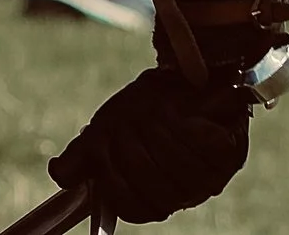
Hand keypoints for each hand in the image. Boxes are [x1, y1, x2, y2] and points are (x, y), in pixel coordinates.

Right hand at [49, 64, 250, 222]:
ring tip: (157, 110)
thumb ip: (82, 155)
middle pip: (155, 187)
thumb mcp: (106, 130)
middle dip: (134, 145)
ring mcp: (209, 176)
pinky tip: (186, 115)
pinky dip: (190, 126)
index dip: (115, 179)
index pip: (133, 208)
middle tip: (132, 119)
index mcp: (154, 196)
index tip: (107, 148)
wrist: (181, 78)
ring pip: (178, 164)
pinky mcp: (230, 153)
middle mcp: (183, 194)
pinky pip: (205, 146)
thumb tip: (58, 176)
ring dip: (160, 128)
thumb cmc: (143, 109)